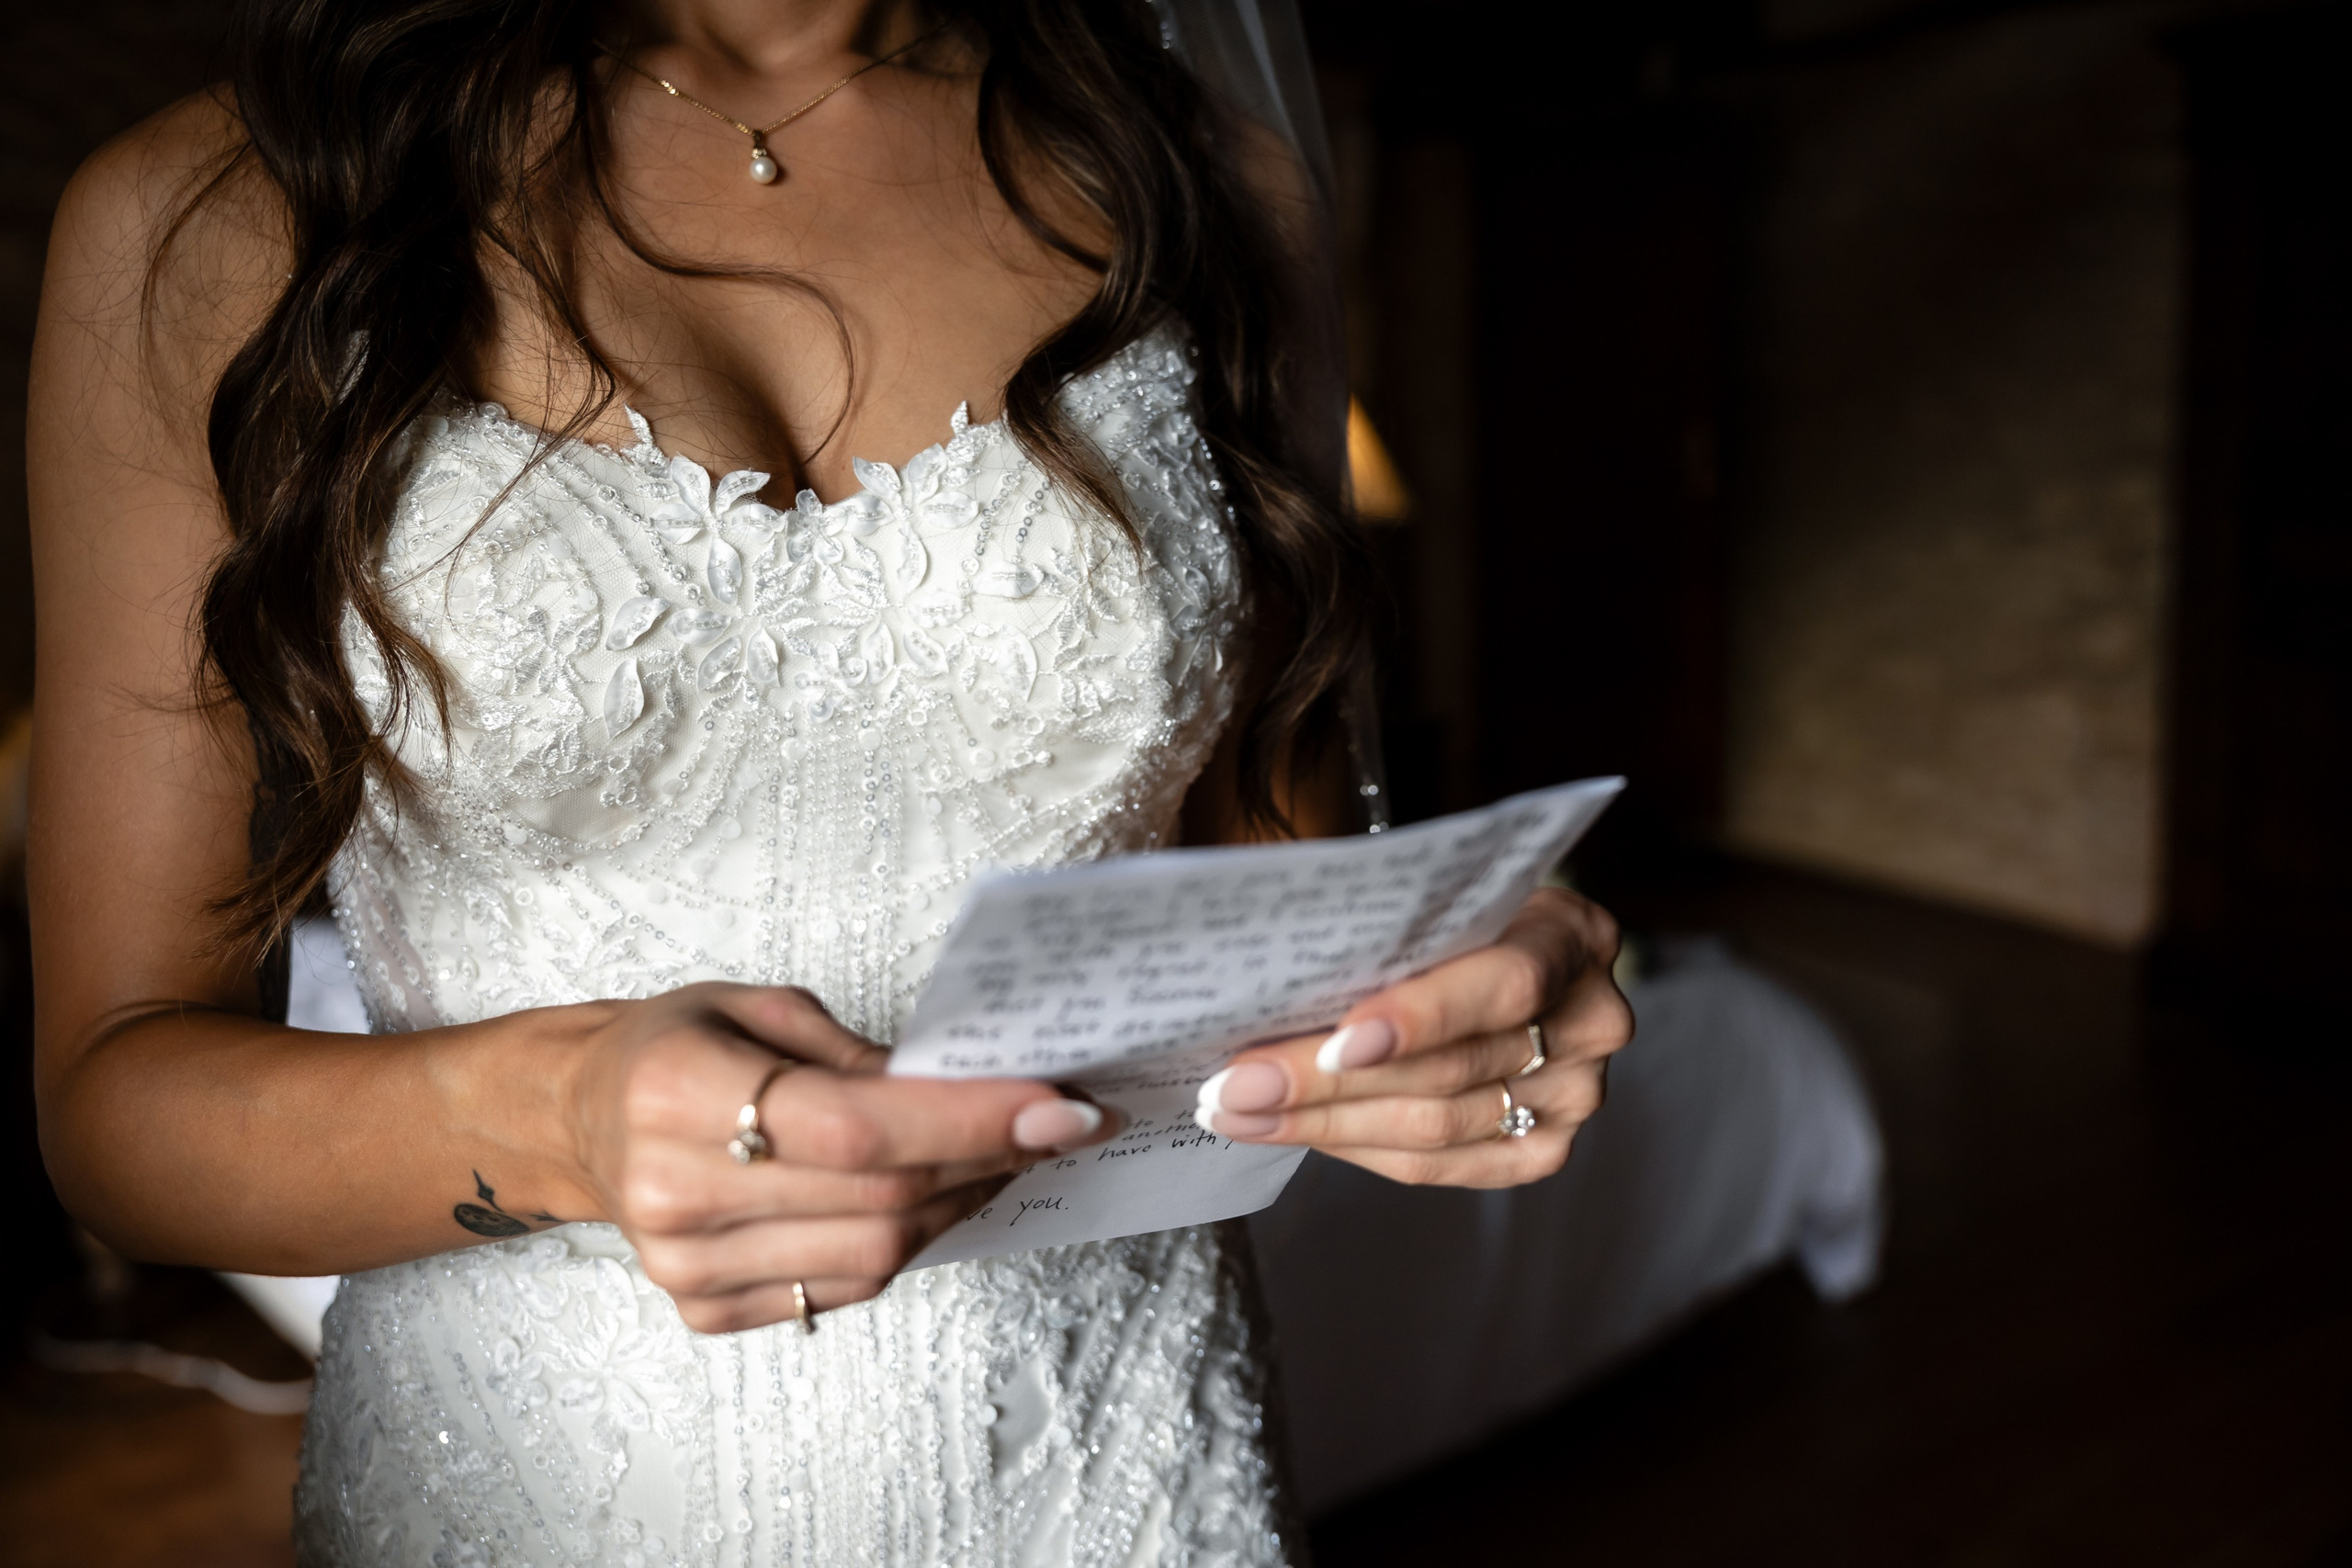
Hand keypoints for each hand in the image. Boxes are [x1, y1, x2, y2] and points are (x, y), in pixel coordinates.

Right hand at [566, 983, 1111, 1332]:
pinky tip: (932, 1196)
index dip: (970, 1121)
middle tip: (1059, 1122)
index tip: (1060, 1107)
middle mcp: (674, 1191)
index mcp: (677, 1092)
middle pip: (879, 1197)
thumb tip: (971, 1087)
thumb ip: (861, 1053)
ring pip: (876, 1253)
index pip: (855, 1126)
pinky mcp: (706, 1309)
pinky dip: (907, 1241)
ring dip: (961, 1203)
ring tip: (1002, 1155)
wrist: (580, 1118)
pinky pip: (845, 1287)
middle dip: (990, 1158)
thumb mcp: (759, 1006)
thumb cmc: (674, 1047)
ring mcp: (687, 1265)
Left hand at [1193, 887, 1631, 1186]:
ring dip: (1321, 1121)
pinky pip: (1436, 1164)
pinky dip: (1352, 1147)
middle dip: (1326, 1079)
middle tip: (1236, 1081)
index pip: (1506, 983)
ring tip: (1238, 1109)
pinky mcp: (1541, 1152)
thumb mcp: (1433, 891)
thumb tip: (1266, 969)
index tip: (1337, 1040)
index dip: (1422, 1016)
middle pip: (1450, 1069)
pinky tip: (1288, 1128)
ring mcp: (1575, 1096)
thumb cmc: (1451, 913)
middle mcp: (1592, 1021)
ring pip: (1434, 1126)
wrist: (1503, 952)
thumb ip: (1382, 923)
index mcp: (1572, 936)